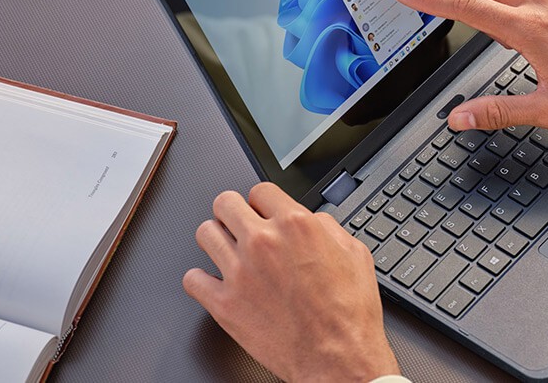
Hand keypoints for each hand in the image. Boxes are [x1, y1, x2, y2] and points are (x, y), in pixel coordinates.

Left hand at [183, 183, 399, 382]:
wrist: (338, 357)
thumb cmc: (349, 313)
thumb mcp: (355, 255)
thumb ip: (328, 228)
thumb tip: (313, 221)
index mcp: (295, 225)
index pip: (261, 190)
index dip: (263, 201)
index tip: (263, 211)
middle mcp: (263, 243)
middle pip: (224, 203)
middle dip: (234, 212)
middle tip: (240, 225)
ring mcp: (239, 272)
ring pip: (204, 234)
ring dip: (217, 239)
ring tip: (228, 250)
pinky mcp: (224, 304)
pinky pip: (192, 279)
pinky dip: (202, 279)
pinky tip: (217, 282)